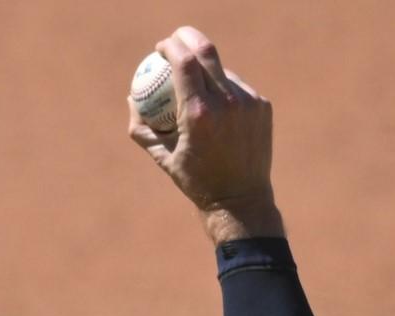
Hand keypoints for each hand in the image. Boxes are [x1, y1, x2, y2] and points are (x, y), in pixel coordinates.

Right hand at [128, 26, 283, 242]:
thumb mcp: (162, 156)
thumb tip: (132, 99)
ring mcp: (248, 102)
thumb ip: (141, 127)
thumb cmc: (194, 180)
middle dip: (187, 38)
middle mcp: (226, 103)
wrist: (239, 199)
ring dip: (206, 70)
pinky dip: (223, 89)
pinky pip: (238, 87)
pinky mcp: (262, 106)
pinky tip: (216, 105)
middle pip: (206, 52)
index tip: (162, 46)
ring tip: (195, 82)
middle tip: (176, 40)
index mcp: (198, 114)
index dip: (171, 47)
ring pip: (222, 71)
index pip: (184, 63)